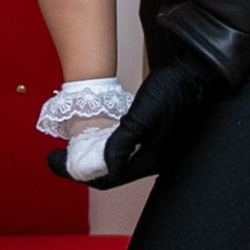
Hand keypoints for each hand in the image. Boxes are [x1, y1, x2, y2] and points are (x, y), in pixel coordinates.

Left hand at [47, 58, 215, 186]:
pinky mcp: (151, 133)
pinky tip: (95, 134)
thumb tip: (102, 166)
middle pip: (109, 173)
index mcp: (149, 161)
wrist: (197, 71)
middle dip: (82, 167)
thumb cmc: (174, 92)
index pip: (106, 178)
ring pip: (115, 160)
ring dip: (91, 156)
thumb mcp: (143, 117)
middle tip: (58, 156)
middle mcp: (150, 158)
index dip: (74, 173)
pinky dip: (104, 144)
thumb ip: (121, 144)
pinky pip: (121, 147)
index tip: (52, 160)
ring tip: (71, 147)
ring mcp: (152, 146)